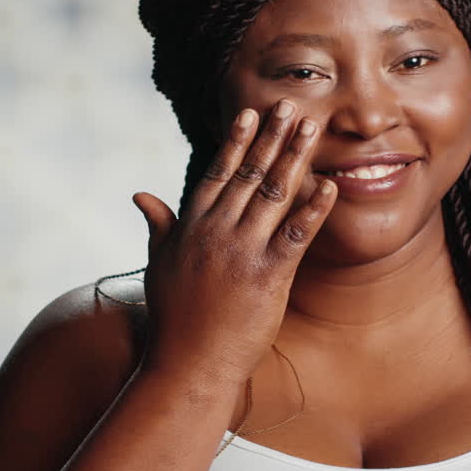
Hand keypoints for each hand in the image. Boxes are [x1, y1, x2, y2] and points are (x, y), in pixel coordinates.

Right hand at [131, 99, 336, 385]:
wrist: (187, 365)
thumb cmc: (172, 318)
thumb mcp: (159, 264)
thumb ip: (158, 225)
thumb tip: (140, 194)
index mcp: (192, 226)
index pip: (218, 173)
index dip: (236, 141)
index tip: (251, 113)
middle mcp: (217, 231)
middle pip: (250, 173)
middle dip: (272, 137)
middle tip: (292, 106)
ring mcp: (242, 251)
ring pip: (274, 193)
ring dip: (295, 157)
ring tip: (312, 128)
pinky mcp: (268, 275)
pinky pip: (296, 234)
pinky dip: (314, 208)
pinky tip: (330, 185)